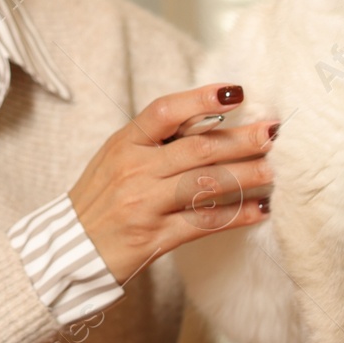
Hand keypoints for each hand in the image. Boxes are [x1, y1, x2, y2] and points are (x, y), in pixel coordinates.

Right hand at [68, 84, 276, 282]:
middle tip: (272, 133)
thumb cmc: (99, 200)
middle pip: (197, 149)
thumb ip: (155, 140)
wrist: (69, 250)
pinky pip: (203, 223)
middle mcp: (134, 171)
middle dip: (241, 140)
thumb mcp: (116, 158)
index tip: (235, 92)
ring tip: (273, 171)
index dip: (201, 98)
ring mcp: (144, 205)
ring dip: (246, 176)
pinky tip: (260, 210)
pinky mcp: (153, 238)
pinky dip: (236, 215)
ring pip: (205, 185)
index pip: (165, 111)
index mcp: (124, 144)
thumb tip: (211, 119)